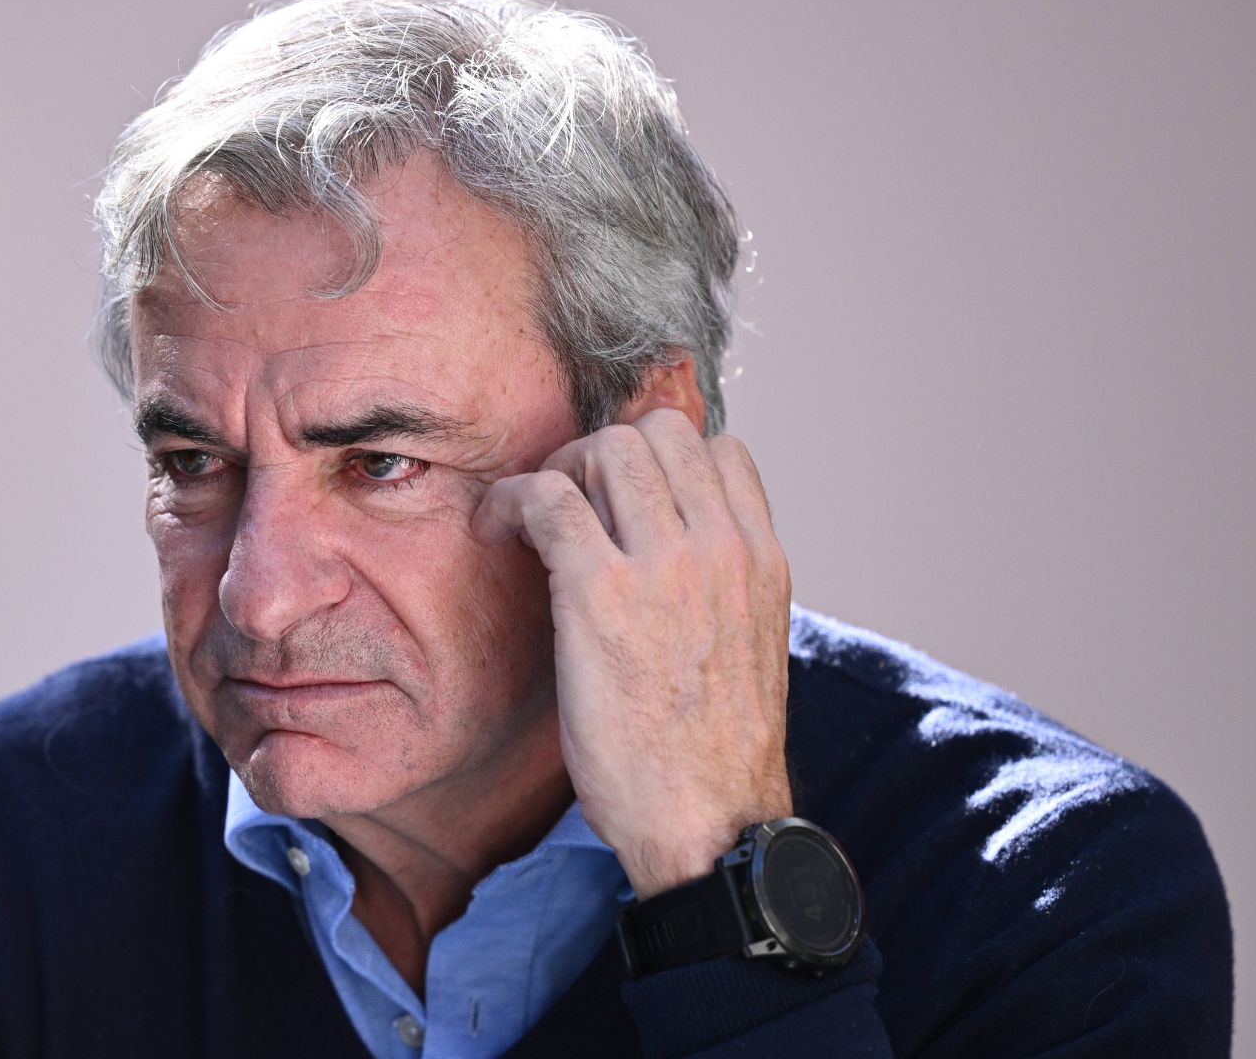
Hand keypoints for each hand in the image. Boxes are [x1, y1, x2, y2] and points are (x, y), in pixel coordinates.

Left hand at [470, 408, 793, 899]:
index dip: (659, 459)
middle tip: (565, 503)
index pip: (719, 450)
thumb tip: (664, 551)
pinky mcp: (602, 592)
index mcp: (762, 559)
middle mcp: (722, 547)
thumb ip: (718, 587)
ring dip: (556, 470)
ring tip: (530, 520)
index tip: (617, 498)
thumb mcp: (743, 646)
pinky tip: (494, 531)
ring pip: (605, 449)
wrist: (710, 821)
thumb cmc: (712, 754)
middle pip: (657, 433)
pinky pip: (547, 499)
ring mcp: (665, 564)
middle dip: (601, 454)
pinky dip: (511, 500)